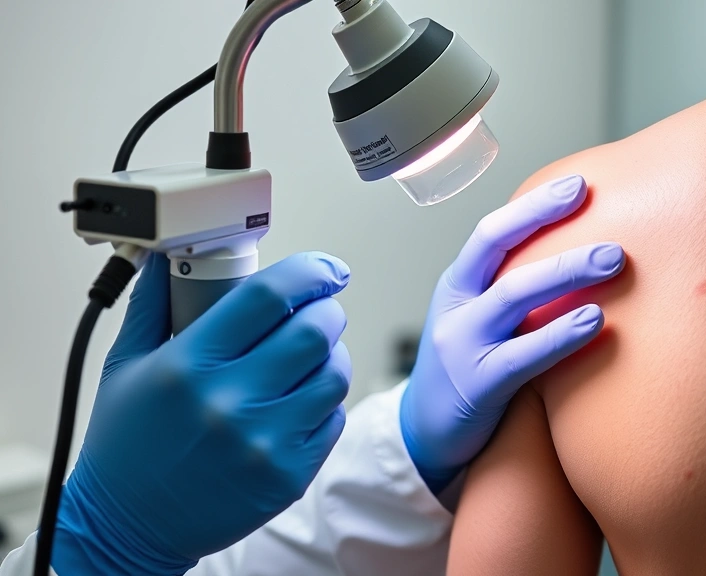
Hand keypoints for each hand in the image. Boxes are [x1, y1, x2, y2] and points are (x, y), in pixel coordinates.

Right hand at [54, 252, 352, 575]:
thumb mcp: (127, 366)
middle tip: (316, 311)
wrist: (129, 526)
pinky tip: (299, 398)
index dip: (308, 272)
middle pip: (315, 331)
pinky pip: (333, 417)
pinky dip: (325, 399)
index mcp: (188, 366)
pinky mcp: (289, 475)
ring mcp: (265, 442)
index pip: (268, 296)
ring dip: (330, 354)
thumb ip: (154, 304)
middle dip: (325, 311)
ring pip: (334, 373)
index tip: (325, 269)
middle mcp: (230, 402)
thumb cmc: (128, 443)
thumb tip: (169, 253)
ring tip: (308, 355)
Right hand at [401, 175, 625, 493]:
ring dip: (566, 272)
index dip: (534, 205)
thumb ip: (517, 288)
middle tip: (607, 216)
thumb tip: (582, 250)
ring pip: (512, 296)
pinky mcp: (479, 385)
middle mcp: (457, 306)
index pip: (493, 231)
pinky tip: (595, 321)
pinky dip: (561, 335)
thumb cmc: (470, 367)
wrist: (426, 432)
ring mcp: (463, 344)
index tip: (578, 185)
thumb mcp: (481, 318)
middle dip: (553, 225)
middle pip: (500, 250)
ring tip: (613, 261)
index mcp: (459, 284)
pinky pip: (524, 356)